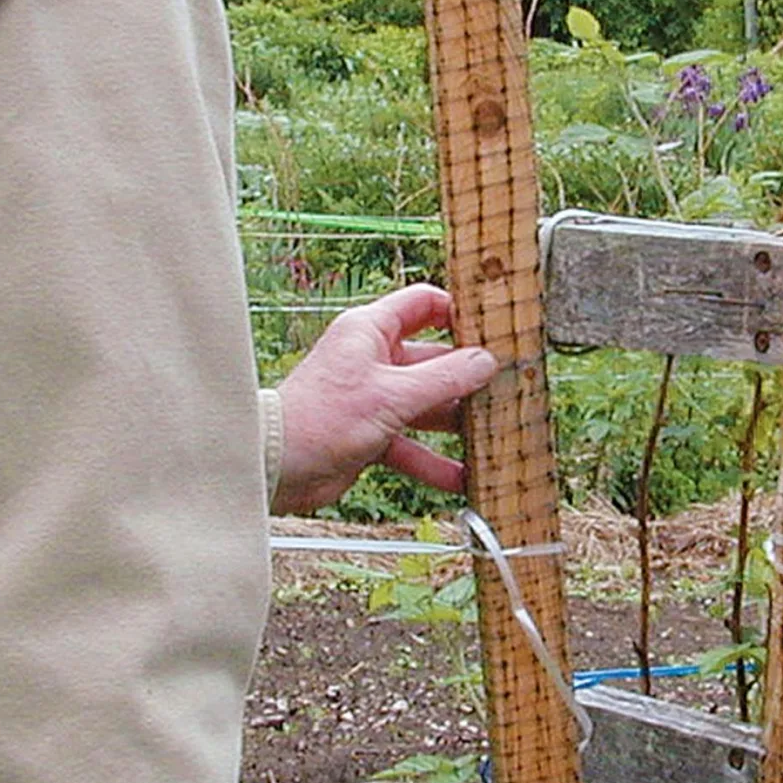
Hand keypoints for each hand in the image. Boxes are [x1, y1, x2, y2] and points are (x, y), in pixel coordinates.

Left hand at [271, 284, 497, 515]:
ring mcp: (374, 398)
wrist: (274, 468)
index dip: (459, 311)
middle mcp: (374, 360)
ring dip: (458, 423)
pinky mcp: (372, 434)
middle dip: (469, 377)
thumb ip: (445, 378)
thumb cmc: (319, 419)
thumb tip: (486, 361)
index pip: (424, 304)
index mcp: (371, 332)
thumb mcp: (393, 395)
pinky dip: (435, 461)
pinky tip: (463, 478)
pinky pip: (414, 444)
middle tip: (509, 387)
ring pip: (428, 405)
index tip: (494, 325)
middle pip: (436, 360)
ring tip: (494, 435)